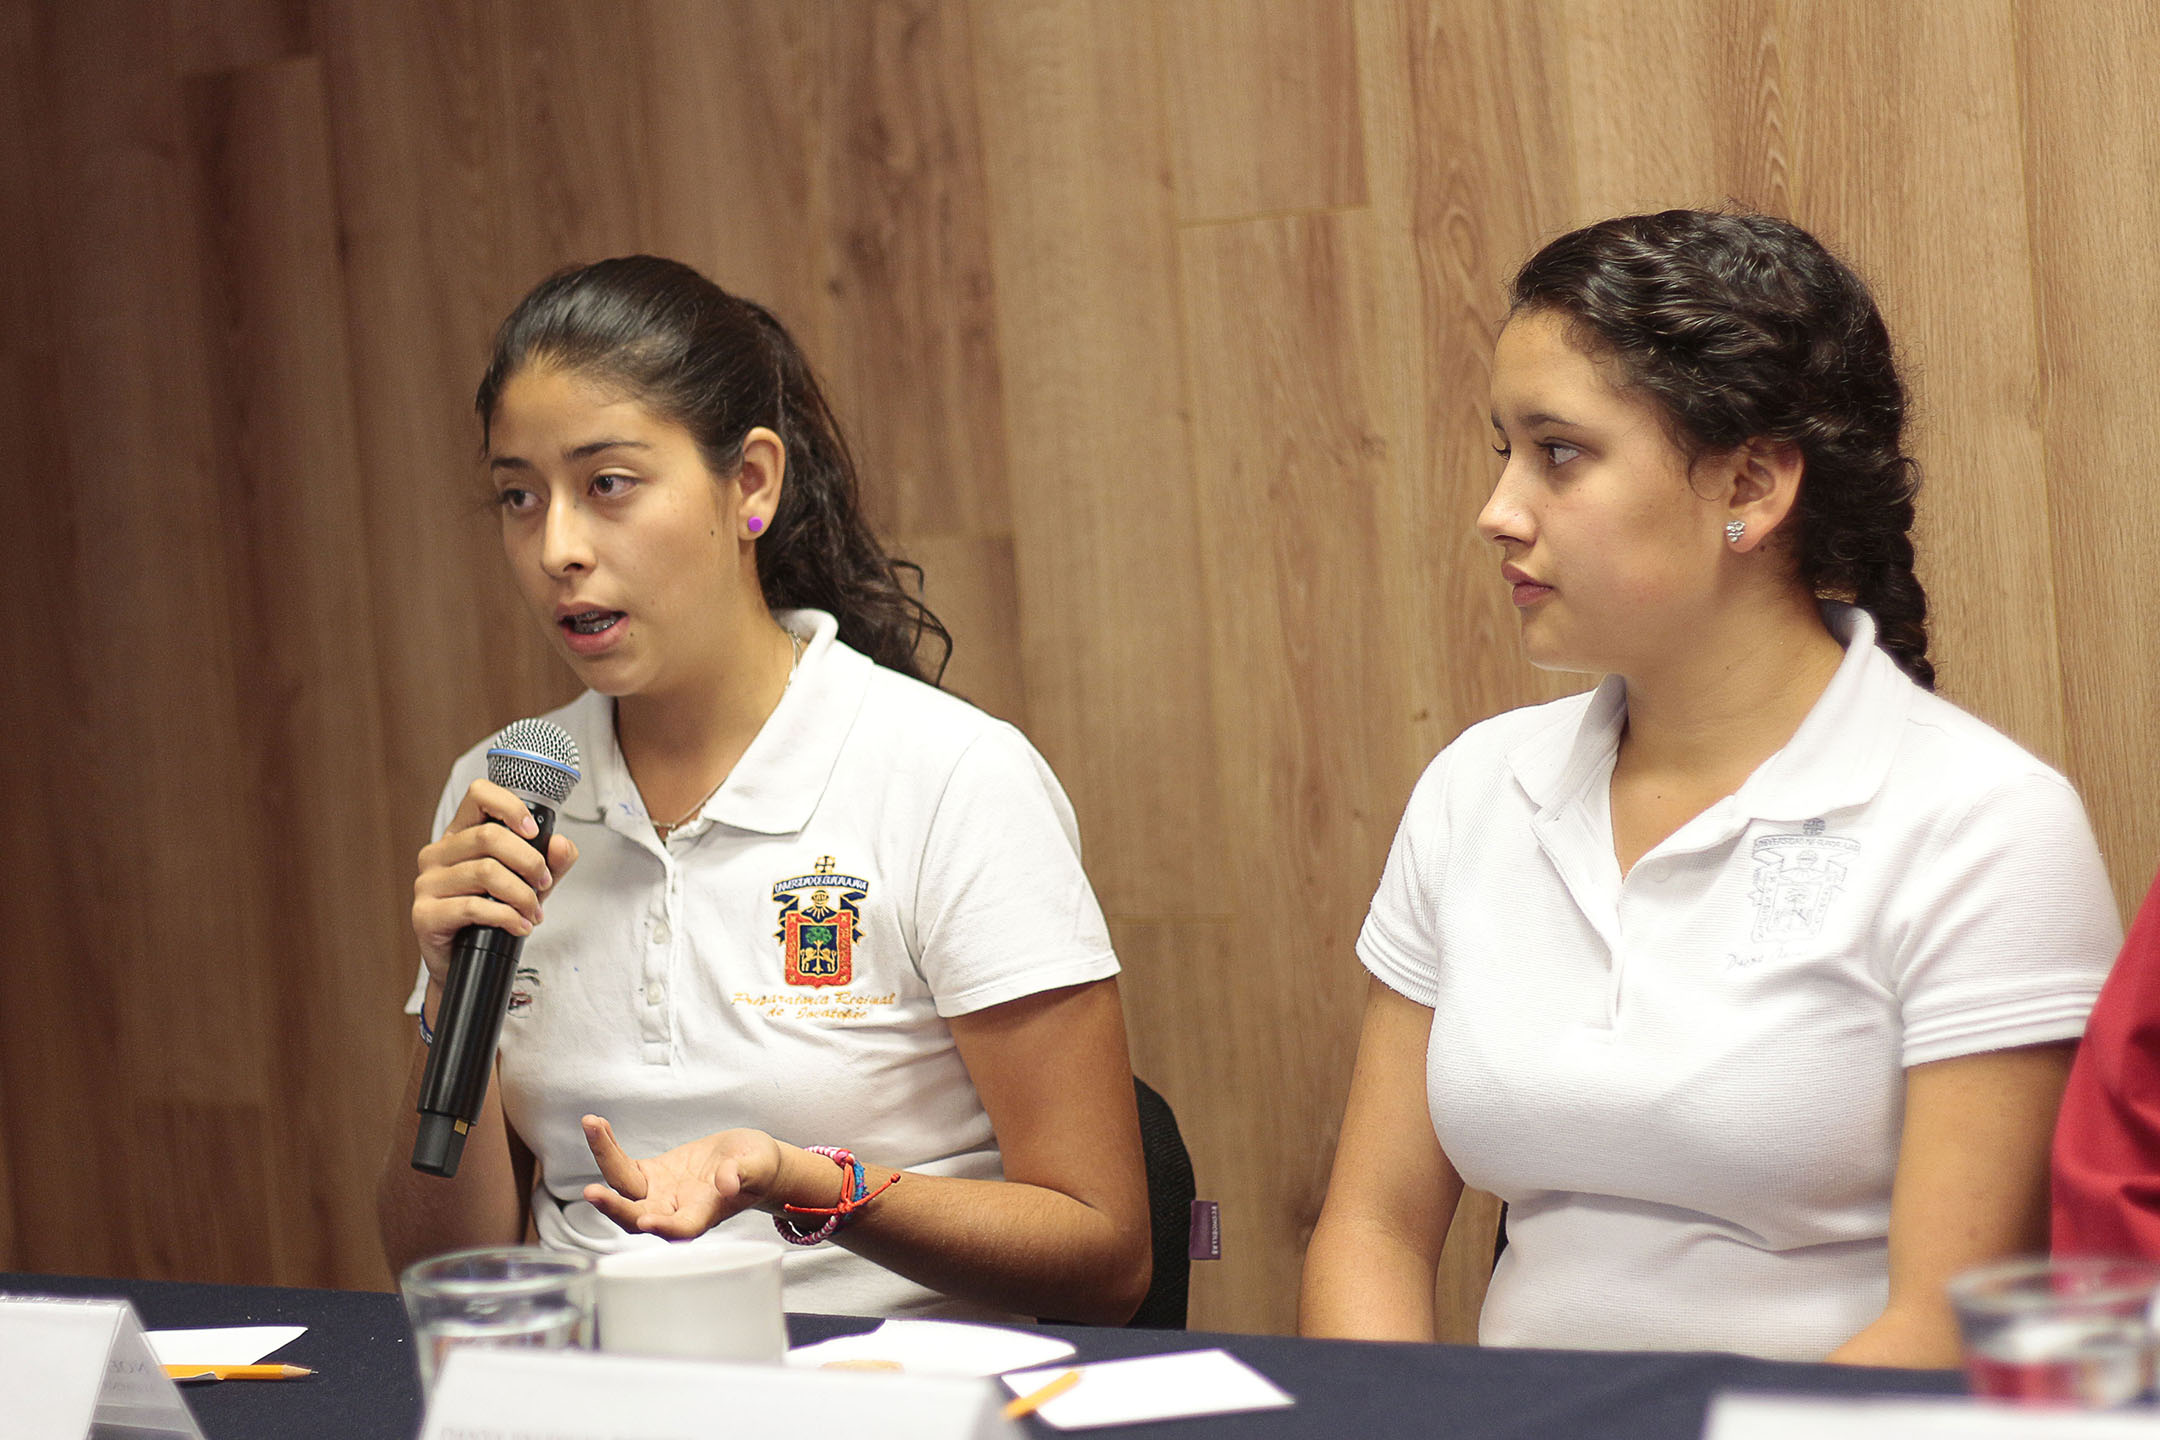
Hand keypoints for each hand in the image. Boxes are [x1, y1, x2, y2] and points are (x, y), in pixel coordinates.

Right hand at [411, 779, 579, 985]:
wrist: (466, 964)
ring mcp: (426, 883)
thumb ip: (552, 862)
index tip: (534, 831)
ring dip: (522, 895)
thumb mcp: (531, 884)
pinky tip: (520, 926)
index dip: (510, 806)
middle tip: (544, 885)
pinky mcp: (424, 914)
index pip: (478, 794)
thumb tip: (562, 844)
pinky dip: (507, 917)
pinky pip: (473, 907)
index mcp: (460, 835)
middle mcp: (437, 853)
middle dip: (530, 862)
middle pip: (489, 837)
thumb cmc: (494, 916)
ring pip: (485, 872)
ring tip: (534, 912)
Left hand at [580, 1116, 786, 1238]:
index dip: (664, 1228)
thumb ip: (743, 1173)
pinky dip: (608, 1147)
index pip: (681, 1229)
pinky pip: (622, 1165)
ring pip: (623, 1188)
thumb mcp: (758, 1165)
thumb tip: (727, 1182)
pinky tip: (598, 1125)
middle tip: (592, 1192)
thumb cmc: (758, 1167)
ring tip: (593, 1126)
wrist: (747, 1160)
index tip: (646, 1221)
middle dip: (614, 1207)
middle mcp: (674, 1210)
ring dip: (605, 1160)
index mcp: (703, 1214)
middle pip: (637, 1217)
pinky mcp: (650, 1176)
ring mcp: (658, 1194)